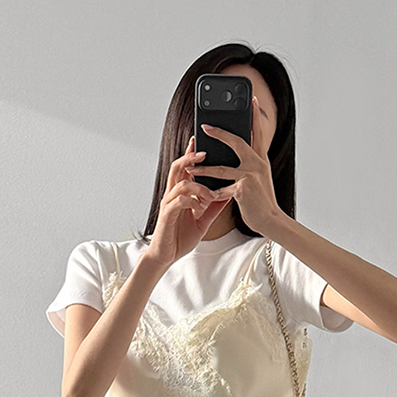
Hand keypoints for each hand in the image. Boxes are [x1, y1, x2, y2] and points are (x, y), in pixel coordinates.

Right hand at [145, 135, 229, 268]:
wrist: (166, 256)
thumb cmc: (181, 236)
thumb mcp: (203, 219)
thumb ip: (214, 205)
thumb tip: (229, 193)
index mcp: (180, 193)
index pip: (185, 168)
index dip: (191, 153)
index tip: (199, 140)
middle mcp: (172, 195)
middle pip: (178, 167)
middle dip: (190, 158)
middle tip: (204, 152)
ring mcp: (168, 204)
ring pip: (180, 183)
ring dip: (198, 186)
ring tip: (210, 195)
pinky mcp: (167, 215)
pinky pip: (178, 201)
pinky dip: (191, 202)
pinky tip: (199, 208)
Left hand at [192, 95, 282, 235]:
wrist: (269, 219)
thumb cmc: (261, 199)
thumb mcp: (259, 176)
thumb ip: (250, 162)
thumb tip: (240, 149)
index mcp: (260, 159)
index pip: (258, 133)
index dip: (256, 116)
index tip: (254, 100)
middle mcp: (257, 163)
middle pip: (237, 142)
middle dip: (220, 134)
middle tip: (205, 127)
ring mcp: (250, 176)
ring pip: (221, 168)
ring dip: (203, 168)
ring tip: (190, 166)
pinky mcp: (243, 189)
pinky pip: (222, 189)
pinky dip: (212, 193)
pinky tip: (204, 196)